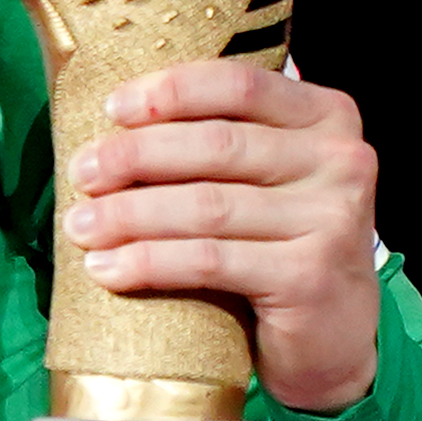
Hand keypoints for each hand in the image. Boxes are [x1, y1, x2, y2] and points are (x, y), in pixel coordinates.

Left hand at [65, 59, 379, 410]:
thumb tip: (110, 125)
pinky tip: (107, 269)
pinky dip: (149, 262)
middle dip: (134, 156)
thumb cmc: (279, 244)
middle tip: (82, 174)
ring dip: (129, 214)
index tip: (110, 109)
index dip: (168, 91)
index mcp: (326, 116)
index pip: (238, 84)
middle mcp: (341, 160)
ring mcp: (331, 219)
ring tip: (80, 225)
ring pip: (207, 205)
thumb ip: (217, 141)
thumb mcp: (265, 178)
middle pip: (216, 144)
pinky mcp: (310, 276)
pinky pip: (209, 260)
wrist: (331, 336)